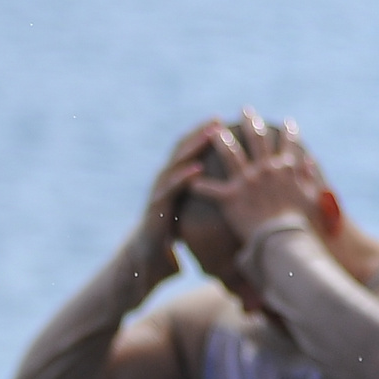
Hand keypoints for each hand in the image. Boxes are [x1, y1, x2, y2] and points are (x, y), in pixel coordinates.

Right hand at [127, 120, 220, 267]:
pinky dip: (184, 177)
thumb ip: (203, 202)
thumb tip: (231, 200)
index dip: (202, 134)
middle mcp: (164, 182)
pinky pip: (171, 189)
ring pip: (176, 163)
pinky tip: (197, 168)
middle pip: (182, 150)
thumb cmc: (173, 235)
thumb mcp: (190, 215)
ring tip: (210, 135)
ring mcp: (159, 193)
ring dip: (193, 147)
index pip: (188, 150)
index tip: (221, 121)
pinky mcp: (157, 208)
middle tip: (218, 120)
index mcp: (173, 180)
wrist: (147, 258)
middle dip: (199, 133)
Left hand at [183, 107, 324, 242]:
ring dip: (222, 140)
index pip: (288, 143)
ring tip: (214, 131)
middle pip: (257, 138)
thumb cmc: (301, 222)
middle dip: (251, 121)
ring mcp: (247, 181)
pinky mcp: (230, 197)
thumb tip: (310, 162)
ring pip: (231, 153)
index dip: (289, 131)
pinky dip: (199, 185)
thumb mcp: (311, 197)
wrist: (284, 238)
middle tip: (245, 109)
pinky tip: (190, 181)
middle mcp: (265, 169)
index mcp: (286, 169)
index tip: (287, 121)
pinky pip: (210, 189)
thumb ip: (310, 177)